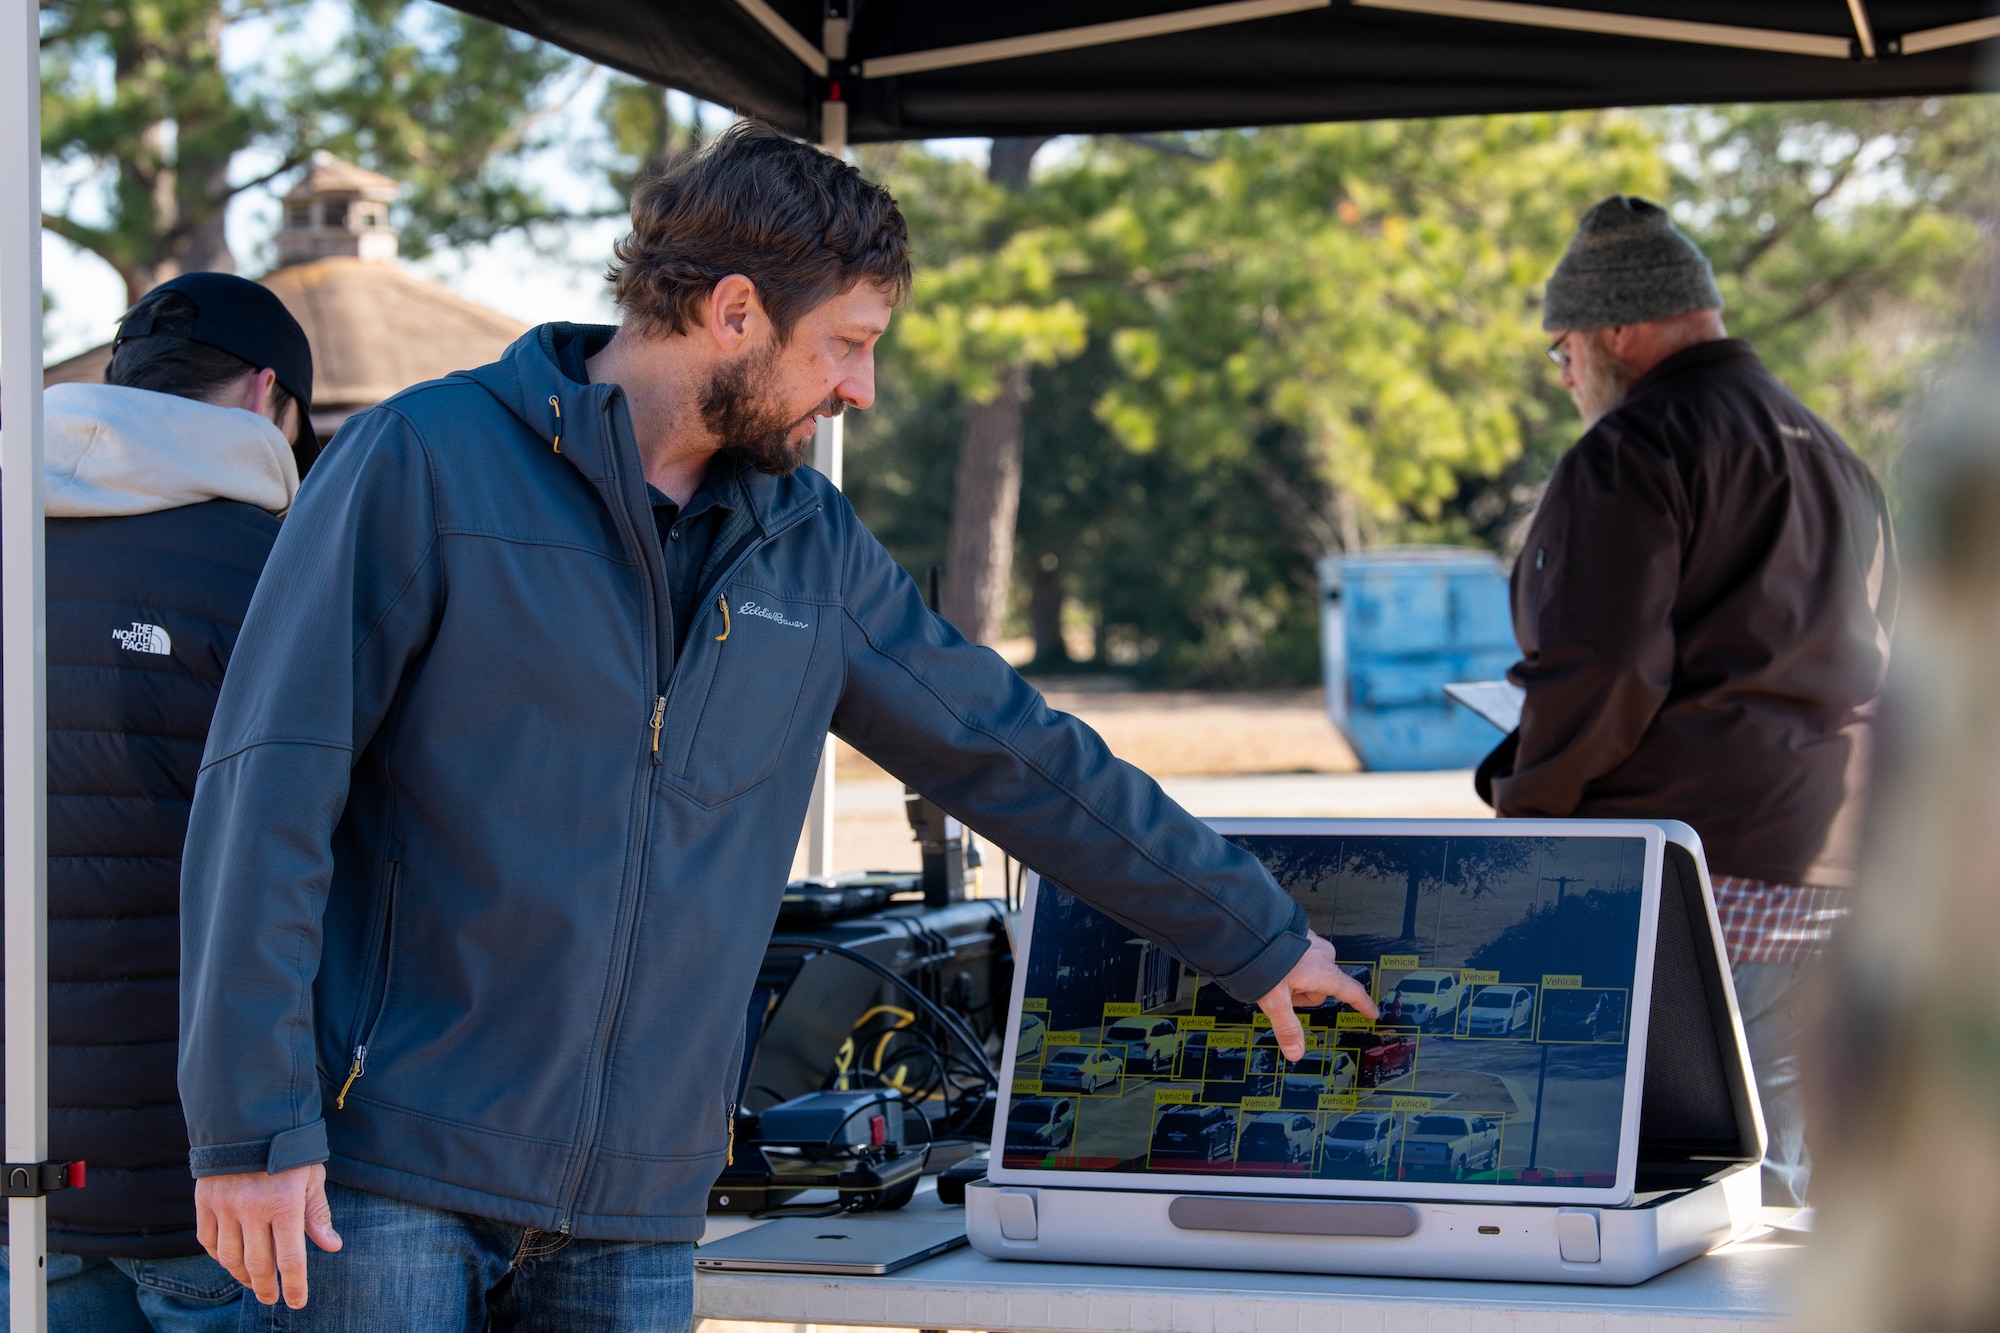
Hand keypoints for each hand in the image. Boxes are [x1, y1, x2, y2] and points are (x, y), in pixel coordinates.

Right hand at [196, 1163, 342, 1307]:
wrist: (248, 1119)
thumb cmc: (289, 1149)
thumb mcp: (311, 1177)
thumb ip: (318, 1214)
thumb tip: (332, 1246)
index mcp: (284, 1203)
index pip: (290, 1258)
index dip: (295, 1285)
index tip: (297, 1302)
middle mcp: (252, 1209)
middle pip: (258, 1264)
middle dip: (267, 1287)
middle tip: (273, 1298)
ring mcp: (225, 1207)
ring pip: (229, 1257)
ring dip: (242, 1276)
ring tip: (254, 1282)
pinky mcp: (205, 1201)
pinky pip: (207, 1240)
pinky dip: (218, 1256)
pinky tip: (231, 1260)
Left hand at [1257, 930, 1378, 1059]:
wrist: (1250, 924)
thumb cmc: (1265, 958)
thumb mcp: (1275, 1000)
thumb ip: (1287, 1027)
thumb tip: (1296, 1053)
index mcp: (1324, 972)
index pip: (1350, 992)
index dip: (1362, 1004)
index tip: (1372, 1013)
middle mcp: (1324, 955)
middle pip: (1320, 988)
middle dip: (1301, 995)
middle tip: (1279, 991)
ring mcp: (1313, 941)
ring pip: (1309, 972)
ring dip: (1293, 978)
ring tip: (1271, 974)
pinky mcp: (1300, 933)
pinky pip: (1300, 957)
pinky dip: (1288, 963)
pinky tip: (1271, 961)